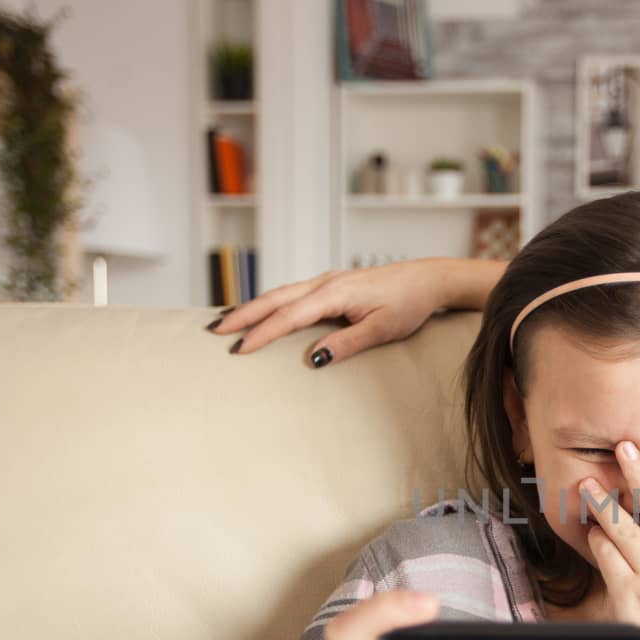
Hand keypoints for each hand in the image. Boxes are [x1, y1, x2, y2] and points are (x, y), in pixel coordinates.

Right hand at [212, 259, 449, 362]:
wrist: (425, 280)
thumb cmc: (407, 304)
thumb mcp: (381, 329)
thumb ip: (347, 343)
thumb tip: (312, 359)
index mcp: (335, 293)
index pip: (289, 316)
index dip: (262, 333)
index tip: (239, 350)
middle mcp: (325, 283)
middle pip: (274, 298)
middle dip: (243, 314)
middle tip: (214, 330)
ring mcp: (326, 281)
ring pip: (280, 293)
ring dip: (252, 307)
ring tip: (226, 321)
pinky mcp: (330, 285)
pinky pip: (292, 294)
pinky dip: (270, 303)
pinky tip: (260, 312)